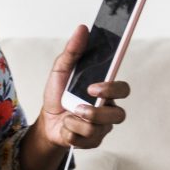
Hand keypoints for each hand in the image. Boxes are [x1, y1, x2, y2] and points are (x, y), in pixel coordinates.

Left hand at [39, 25, 130, 148]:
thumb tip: (83, 28)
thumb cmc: (58, 94)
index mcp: (105, 91)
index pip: (124, 89)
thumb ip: (72, 51)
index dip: (113, 89)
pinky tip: (66, 128)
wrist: (46, 120)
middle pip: (118, 114)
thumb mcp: (61, 70)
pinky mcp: (93, 141)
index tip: (94, 87)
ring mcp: (103, 127)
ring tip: (67, 117)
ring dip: (77, 122)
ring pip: (100, 129)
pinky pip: (87, 141)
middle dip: (97, 112)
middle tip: (79, 108)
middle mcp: (108, 109)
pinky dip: (71, 133)